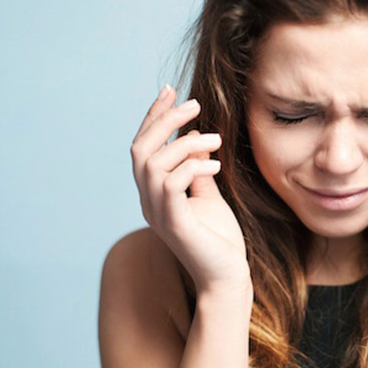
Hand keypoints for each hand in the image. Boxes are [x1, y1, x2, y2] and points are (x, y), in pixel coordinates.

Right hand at [130, 85, 251, 297]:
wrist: (227, 277)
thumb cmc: (219, 239)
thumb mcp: (208, 196)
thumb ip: (198, 170)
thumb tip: (197, 139)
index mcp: (154, 193)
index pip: (145, 147)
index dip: (154, 117)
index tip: (171, 90)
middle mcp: (148, 201)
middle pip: (140, 149)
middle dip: (164, 121)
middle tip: (194, 104)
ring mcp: (157, 213)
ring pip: (152, 163)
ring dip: (184, 143)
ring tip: (216, 139)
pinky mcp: (173, 224)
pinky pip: (170, 185)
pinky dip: (191, 167)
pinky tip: (215, 164)